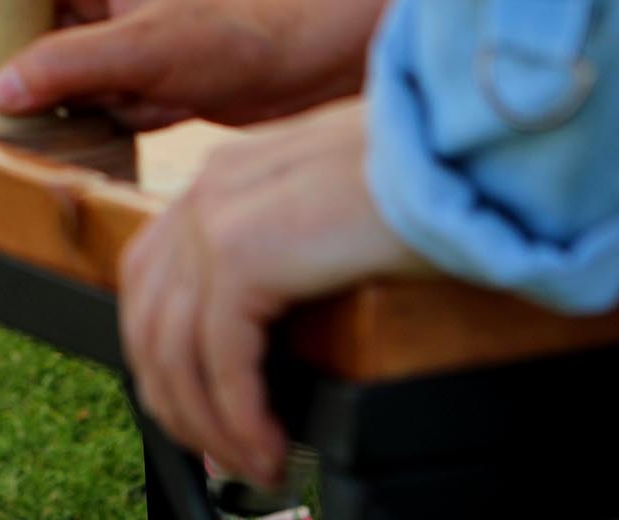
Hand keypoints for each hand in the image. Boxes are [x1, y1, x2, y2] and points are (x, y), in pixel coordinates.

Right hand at [0, 0, 344, 129]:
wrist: (305, 63)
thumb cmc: (232, 37)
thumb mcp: (139, 53)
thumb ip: (63, 67)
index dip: (8, 30)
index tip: (26, 75)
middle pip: (34, 38)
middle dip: (67, 78)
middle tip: (110, 88)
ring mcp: (118, 27)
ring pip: (65, 77)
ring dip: (100, 101)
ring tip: (152, 93)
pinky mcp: (136, 65)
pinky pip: (98, 100)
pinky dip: (125, 114)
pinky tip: (166, 104)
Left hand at [121, 100, 428, 484]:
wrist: (469, 154)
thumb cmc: (431, 182)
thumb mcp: (333, 216)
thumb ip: (286, 261)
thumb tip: (260, 350)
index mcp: (224, 177)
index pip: (152, 279)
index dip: (166, 358)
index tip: (201, 413)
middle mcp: (209, 189)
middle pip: (149, 318)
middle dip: (177, 402)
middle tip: (225, 455)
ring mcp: (219, 215)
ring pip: (174, 349)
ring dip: (209, 425)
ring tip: (254, 463)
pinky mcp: (245, 251)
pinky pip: (220, 359)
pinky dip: (239, 417)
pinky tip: (272, 445)